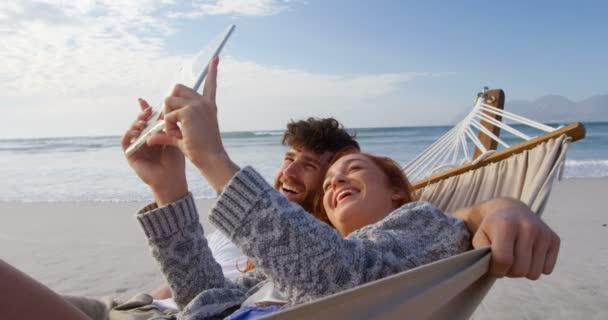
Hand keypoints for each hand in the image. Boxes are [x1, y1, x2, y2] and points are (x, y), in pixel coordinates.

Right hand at [121, 99, 187, 205]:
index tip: (143, 101)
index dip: (144, 110)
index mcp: (154, 136)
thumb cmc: (175, 160)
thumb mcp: (171, 138)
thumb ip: (164, 126)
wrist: (172, 178)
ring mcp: (137, 148)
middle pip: (138, 123)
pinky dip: (128, 135)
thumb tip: (161, 109)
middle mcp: (144, 141)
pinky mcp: (131, 156)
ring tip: (143, 123)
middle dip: (141, 116)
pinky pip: (125, 142)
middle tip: (147, 112)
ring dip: (135, 124)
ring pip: (131, 131)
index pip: (147, 120)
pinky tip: (136, 132)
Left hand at [147, 56, 238, 191]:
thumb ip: (167, 133)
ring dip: (167, 117)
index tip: (215, 58)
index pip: (211, 85)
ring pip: (168, 101)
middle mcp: (204, 102)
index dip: (213, 71)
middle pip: (176, 88)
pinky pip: (168, 114)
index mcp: (209, 106)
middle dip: (168, 103)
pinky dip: (168, 127)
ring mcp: (197, 105)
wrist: (211, 158)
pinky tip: (179, 136)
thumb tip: (149, 138)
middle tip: (171, 121)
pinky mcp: (189, 112)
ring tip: (177, 133)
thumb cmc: (201, 151)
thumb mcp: (183, 138)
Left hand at [467, 198, 559, 279]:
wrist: (510, 210)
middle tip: (504, 261)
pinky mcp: (554, 239)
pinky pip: (547, 269)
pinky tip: (528, 255)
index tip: (493, 265)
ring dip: (523, 271)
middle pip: (520, 270)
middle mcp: (528, 227)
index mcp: (506, 226)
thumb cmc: (491, 228)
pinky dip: (536, 267)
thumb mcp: (479, 237)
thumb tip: (495, 267)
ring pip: (534, 273)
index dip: (496, 269)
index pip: (503, 261)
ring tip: (515, 258)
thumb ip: (482, 253)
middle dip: (509, 272)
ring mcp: (543, 233)